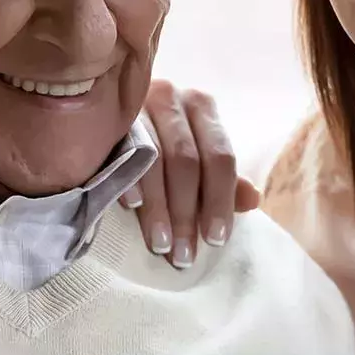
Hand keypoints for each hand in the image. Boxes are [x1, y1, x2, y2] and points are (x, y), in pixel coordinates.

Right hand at [123, 79, 259, 268]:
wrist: (102, 113)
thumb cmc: (161, 143)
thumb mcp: (196, 156)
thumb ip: (222, 179)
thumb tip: (252, 199)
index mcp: (202, 108)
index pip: (220, 157)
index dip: (219, 200)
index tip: (215, 240)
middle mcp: (172, 99)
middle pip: (187, 161)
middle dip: (186, 213)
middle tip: (184, 255)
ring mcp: (138, 105)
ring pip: (155, 160)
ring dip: (159, 208)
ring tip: (161, 244)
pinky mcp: (107, 117)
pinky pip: (120, 150)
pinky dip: (129, 180)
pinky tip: (133, 207)